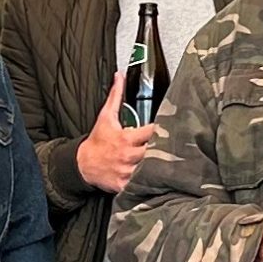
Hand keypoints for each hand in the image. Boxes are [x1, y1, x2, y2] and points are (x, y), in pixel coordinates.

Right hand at [79, 73, 163, 193]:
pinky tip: (160, 179)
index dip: (164, 129)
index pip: (153, 132)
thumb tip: (119, 76)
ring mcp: (127, 172)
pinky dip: (151, 183)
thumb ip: (116, 96)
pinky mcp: (125, 186)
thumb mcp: (105, 116)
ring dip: (162, 166)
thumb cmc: (98, 141)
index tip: (173, 126)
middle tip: (180, 146)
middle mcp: (128, 156)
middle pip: (156, 152)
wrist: (82, 164)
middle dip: (167, 149)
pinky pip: (143, 186)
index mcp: (126, 139)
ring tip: (174, 163)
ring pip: (152, 170)